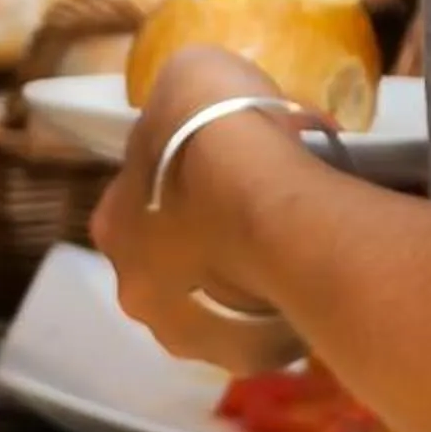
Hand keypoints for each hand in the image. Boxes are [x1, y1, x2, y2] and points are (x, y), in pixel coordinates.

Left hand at [88, 45, 309, 374]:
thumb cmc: (213, 128)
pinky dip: (289, 314)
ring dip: (251, 286)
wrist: (265, 190)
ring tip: (298, 251)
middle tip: (264, 216)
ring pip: (222, 310)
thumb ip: (192, 99)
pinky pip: (269, 336)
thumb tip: (212, 105)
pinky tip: (317, 282)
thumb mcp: (192, 77)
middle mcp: (137, 288)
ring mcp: (190, 332)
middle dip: (213, 246)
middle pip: (177, 267)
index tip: (228, 172)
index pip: (142, 208)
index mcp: (114, 224)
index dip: (185, 187)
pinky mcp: (246, 354)